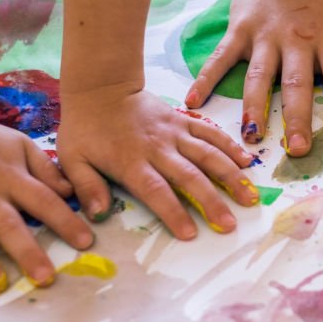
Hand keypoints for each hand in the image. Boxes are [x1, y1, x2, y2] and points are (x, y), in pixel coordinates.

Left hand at [57, 84, 258, 238]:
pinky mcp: (184, 120)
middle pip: (190, 176)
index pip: (156, 190)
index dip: (174, 212)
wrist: (100, 88)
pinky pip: (210, 133)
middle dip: (212, 201)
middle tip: (230, 225)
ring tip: (250, 198)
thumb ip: (86, 187)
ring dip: (231, 177)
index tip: (191, 233)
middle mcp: (159, 148)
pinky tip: (247, 162)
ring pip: (208, 154)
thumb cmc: (85, 129)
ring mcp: (175, 133)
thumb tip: (98, 216)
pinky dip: (230, 146)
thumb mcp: (72, 159)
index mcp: (131, 161)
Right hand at [185, 0, 322, 155]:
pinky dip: (206, 79)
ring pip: (259, 78)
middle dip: (299, 118)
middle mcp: (297, 41)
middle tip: (299, 150)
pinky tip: (192, 102)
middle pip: (298, 85)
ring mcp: (264, 37)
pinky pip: (220, 58)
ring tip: (253, 139)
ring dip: (255, 108)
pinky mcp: (239, 31)